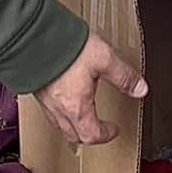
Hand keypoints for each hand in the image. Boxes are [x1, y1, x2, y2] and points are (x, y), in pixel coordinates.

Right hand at [34, 31, 147, 145]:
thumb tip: (139, 88)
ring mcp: (44, 101)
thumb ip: (123, 75)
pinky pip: (48, 110)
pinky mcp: (35, 89)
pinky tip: (63, 97)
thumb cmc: (63, 49)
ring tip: (82, 116)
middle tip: (99, 127)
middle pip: (74, 135)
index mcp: (76, 107)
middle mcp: (58, 109)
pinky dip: (59, 111)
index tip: (113, 129)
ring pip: (59, 125)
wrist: (32, 37)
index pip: (92, 135)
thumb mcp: (103, 59)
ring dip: (73, 125)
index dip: (105, 136)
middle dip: (89, 134)